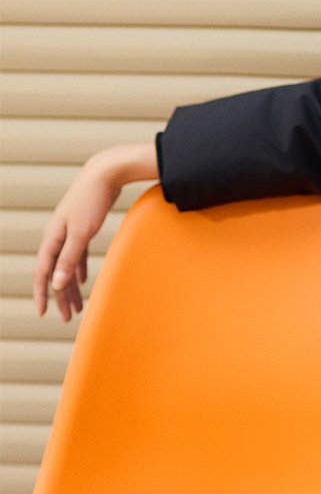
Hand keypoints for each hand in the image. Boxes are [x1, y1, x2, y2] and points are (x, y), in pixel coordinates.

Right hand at [33, 143, 157, 320]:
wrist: (104, 175)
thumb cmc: (92, 202)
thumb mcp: (80, 233)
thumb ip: (69, 259)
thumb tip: (58, 284)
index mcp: (52, 240)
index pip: (43, 274)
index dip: (42, 294)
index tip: (43, 313)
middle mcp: (56, 238)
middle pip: (55, 274)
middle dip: (59, 297)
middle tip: (65, 318)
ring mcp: (68, 233)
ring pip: (66, 267)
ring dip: (71, 288)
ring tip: (77, 307)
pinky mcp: (82, 229)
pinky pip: (77, 256)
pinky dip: (78, 270)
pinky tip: (82, 283)